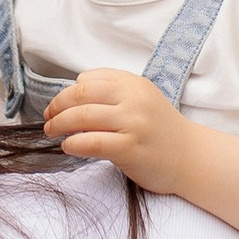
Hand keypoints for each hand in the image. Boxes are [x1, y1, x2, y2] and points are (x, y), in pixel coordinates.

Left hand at [43, 69, 195, 191]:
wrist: (191, 157)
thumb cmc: (160, 130)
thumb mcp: (141, 98)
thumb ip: (112, 89)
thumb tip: (74, 87)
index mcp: (134, 84)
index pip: (88, 80)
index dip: (65, 93)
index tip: (55, 106)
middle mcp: (134, 99)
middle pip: (81, 96)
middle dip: (57, 107)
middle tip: (47, 119)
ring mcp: (133, 123)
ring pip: (83, 117)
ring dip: (59, 125)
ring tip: (52, 132)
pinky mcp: (131, 148)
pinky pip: (92, 142)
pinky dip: (73, 143)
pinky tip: (68, 146)